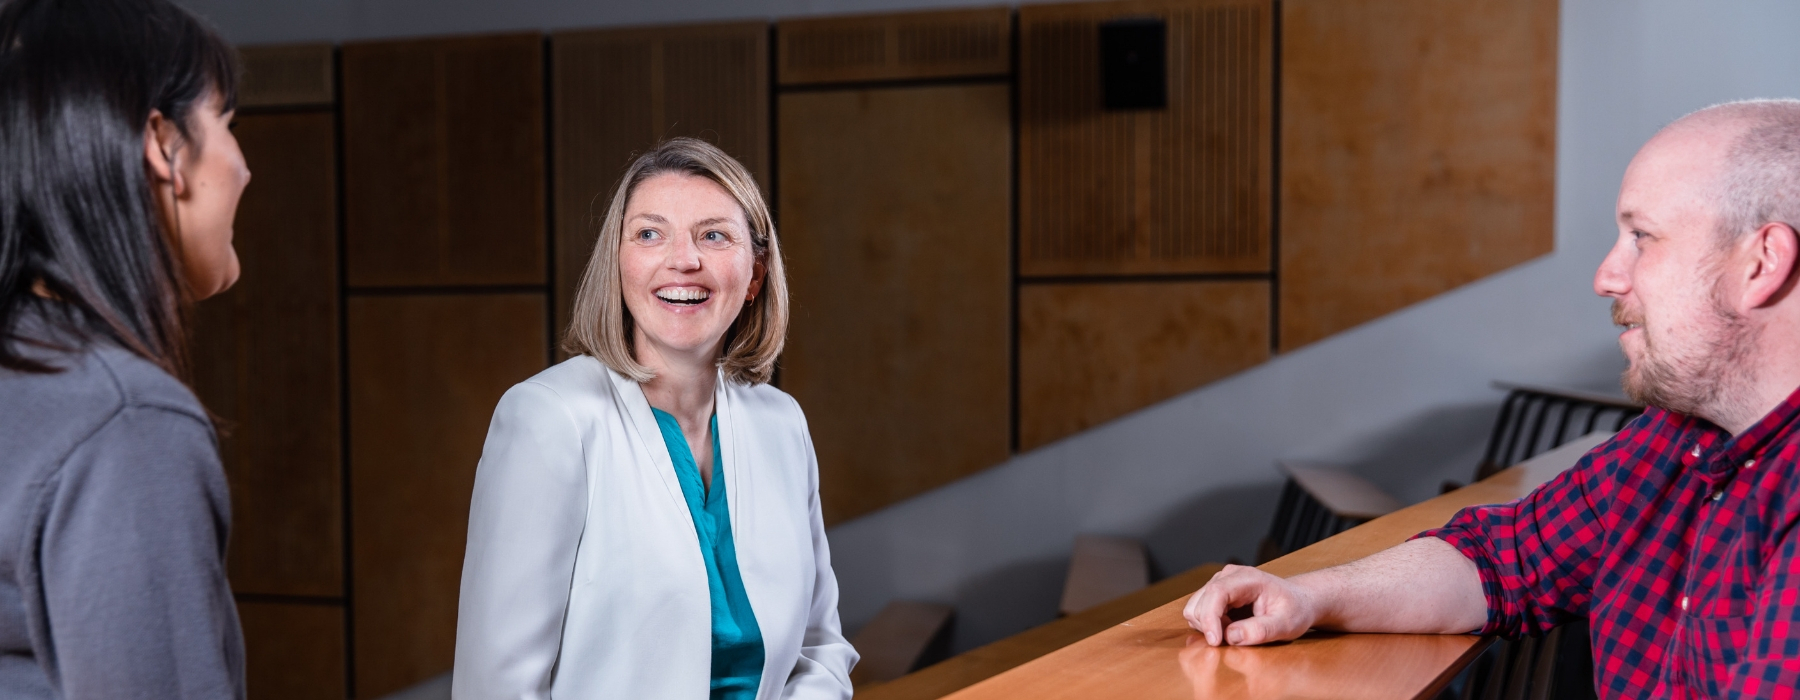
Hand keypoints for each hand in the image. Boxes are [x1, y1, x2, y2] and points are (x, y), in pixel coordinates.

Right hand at [1183, 564, 1319, 645]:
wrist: (1297, 601)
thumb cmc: (1294, 610)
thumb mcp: (1285, 624)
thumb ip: (1260, 630)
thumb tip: (1231, 636)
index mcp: (1247, 578)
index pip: (1216, 593)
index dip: (1210, 618)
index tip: (1215, 641)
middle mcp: (1229, 576)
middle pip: (1201, 601)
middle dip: (1210, 626)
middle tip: (1235, 639)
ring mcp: (1219, 582)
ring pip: (1195, 607)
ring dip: (1208, 626)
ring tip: (1234, 631)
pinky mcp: (1215, 593)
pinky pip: (1199, 611)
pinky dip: (1208, 625)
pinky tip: (1229, 627)